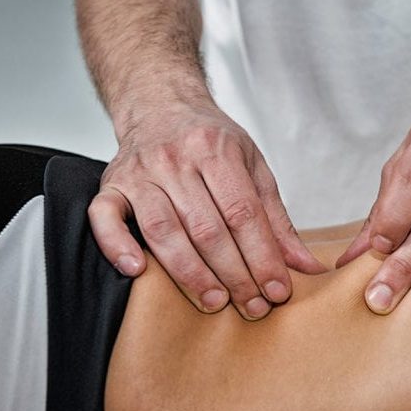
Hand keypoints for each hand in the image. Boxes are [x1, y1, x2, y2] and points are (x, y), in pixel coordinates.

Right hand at [88, 100, 325, 320]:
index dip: (262, 256)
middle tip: (252, 307)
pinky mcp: (111, 185)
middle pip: (207, 228)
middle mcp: (175, 158)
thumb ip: (276, 218)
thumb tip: (306, 266)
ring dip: (190, 273)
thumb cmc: (210, 141)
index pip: (243, 213)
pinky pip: (105, 218)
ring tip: (214, 301)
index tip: (277, 290)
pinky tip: (138, 271)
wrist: (160, 104)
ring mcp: (140, 172)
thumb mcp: (252, 167)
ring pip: (163, 230)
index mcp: (216, 149)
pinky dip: (117, 246)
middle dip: (234, 274)